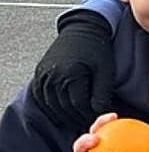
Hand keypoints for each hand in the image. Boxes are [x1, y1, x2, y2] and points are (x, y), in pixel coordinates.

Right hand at [31, 11, 115, 130]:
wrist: (82, 29)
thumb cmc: (97, 49)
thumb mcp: (105, 70)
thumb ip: (102, 92)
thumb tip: (101, 112)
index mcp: (71, 75)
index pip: (79, 105)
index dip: (89, 114)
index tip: (98, 119)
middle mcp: (54, 76)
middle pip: (64, 107)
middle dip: (78, 117)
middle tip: (89, 123)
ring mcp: (44, 76)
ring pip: (52, 105)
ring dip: (65, 115)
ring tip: (78, 119)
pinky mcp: (40, 74)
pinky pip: (43, 97)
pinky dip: (52, 107)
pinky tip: (63, 111)